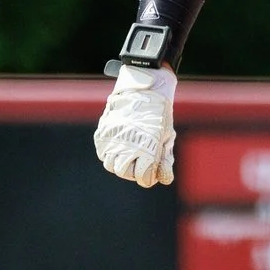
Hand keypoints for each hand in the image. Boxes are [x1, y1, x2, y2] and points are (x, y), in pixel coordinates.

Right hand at [95, 65, 175, 187]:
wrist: (144, 89)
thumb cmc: (159, 114)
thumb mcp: (166, 136)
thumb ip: (165, 159)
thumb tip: (164, 180)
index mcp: (146, 148)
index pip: (143, 177)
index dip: (148, 177)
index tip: (151, 172)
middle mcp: (127, 145)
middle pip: (124, 173)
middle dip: (133, 171)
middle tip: (140, 163)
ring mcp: (112, 138)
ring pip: (110, 164)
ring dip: (119, 163)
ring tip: (129, 155)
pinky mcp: (102, 132)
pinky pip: (102, 152)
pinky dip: (109, 153)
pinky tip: (119, 147)